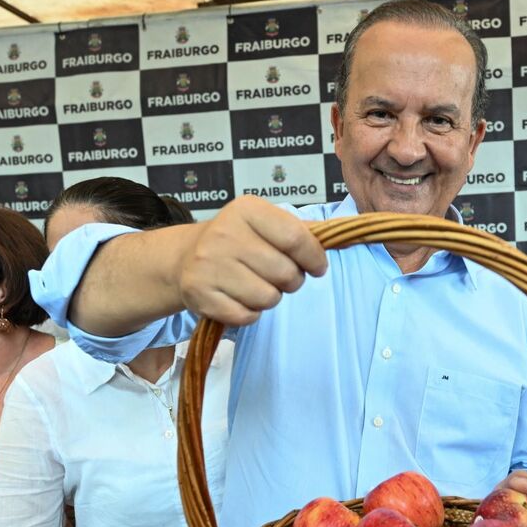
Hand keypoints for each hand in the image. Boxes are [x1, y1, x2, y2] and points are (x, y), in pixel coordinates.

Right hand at [179, 196, 327, 325]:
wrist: (186, 257)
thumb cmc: (237, 241)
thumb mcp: (266, 224)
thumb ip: (302, 231)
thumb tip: (341, 237)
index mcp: (247, 210)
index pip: (295, 238)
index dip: (314, 258)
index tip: (317, 267)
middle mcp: (224, 233)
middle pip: (285, 272)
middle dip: (292, 281)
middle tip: (280, 277)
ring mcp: (209, 264)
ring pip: (268, 298)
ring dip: (270, 298)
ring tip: (257, 285)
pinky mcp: (199, 293)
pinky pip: (246, 316)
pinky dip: (250, 313)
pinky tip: (240, 298)